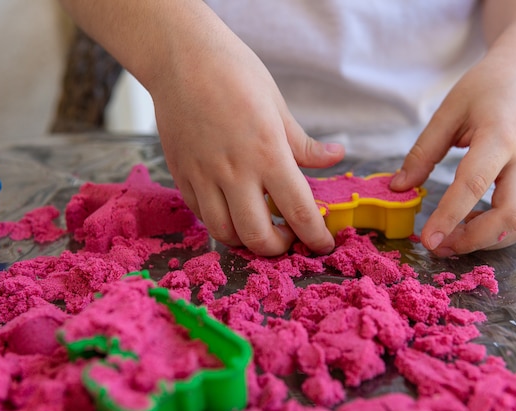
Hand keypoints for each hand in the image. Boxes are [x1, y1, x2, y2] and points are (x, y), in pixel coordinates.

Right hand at [150, 8, 343, 255]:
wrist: (180, 56)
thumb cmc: (235, 72)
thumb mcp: (278, 106)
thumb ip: (304, 144)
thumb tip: (336, 158)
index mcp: (267, 153)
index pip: (299, 212)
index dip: (316, 237)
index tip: (323, 246)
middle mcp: (234, 172)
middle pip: (258, 237)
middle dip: (279, 249)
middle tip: (288, 238)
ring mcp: (203, 176)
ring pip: (224, 233)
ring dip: (246, 242)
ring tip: (259, 229)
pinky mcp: (181, 174)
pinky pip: (201, 214)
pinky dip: (220, 221)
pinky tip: (232, 208)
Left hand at [391, 51, 515, 255]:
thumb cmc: (487, 87)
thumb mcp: (448, 111)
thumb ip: (423, 152)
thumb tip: (398, 188)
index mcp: (500, 136)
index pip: (474, 184)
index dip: (449, 216)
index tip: (427, 240)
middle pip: (512, 215)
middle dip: (474, 239)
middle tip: (438, 246)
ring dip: (490, 241)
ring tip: (453, 239)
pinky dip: (500, 232)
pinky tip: (472, 226)